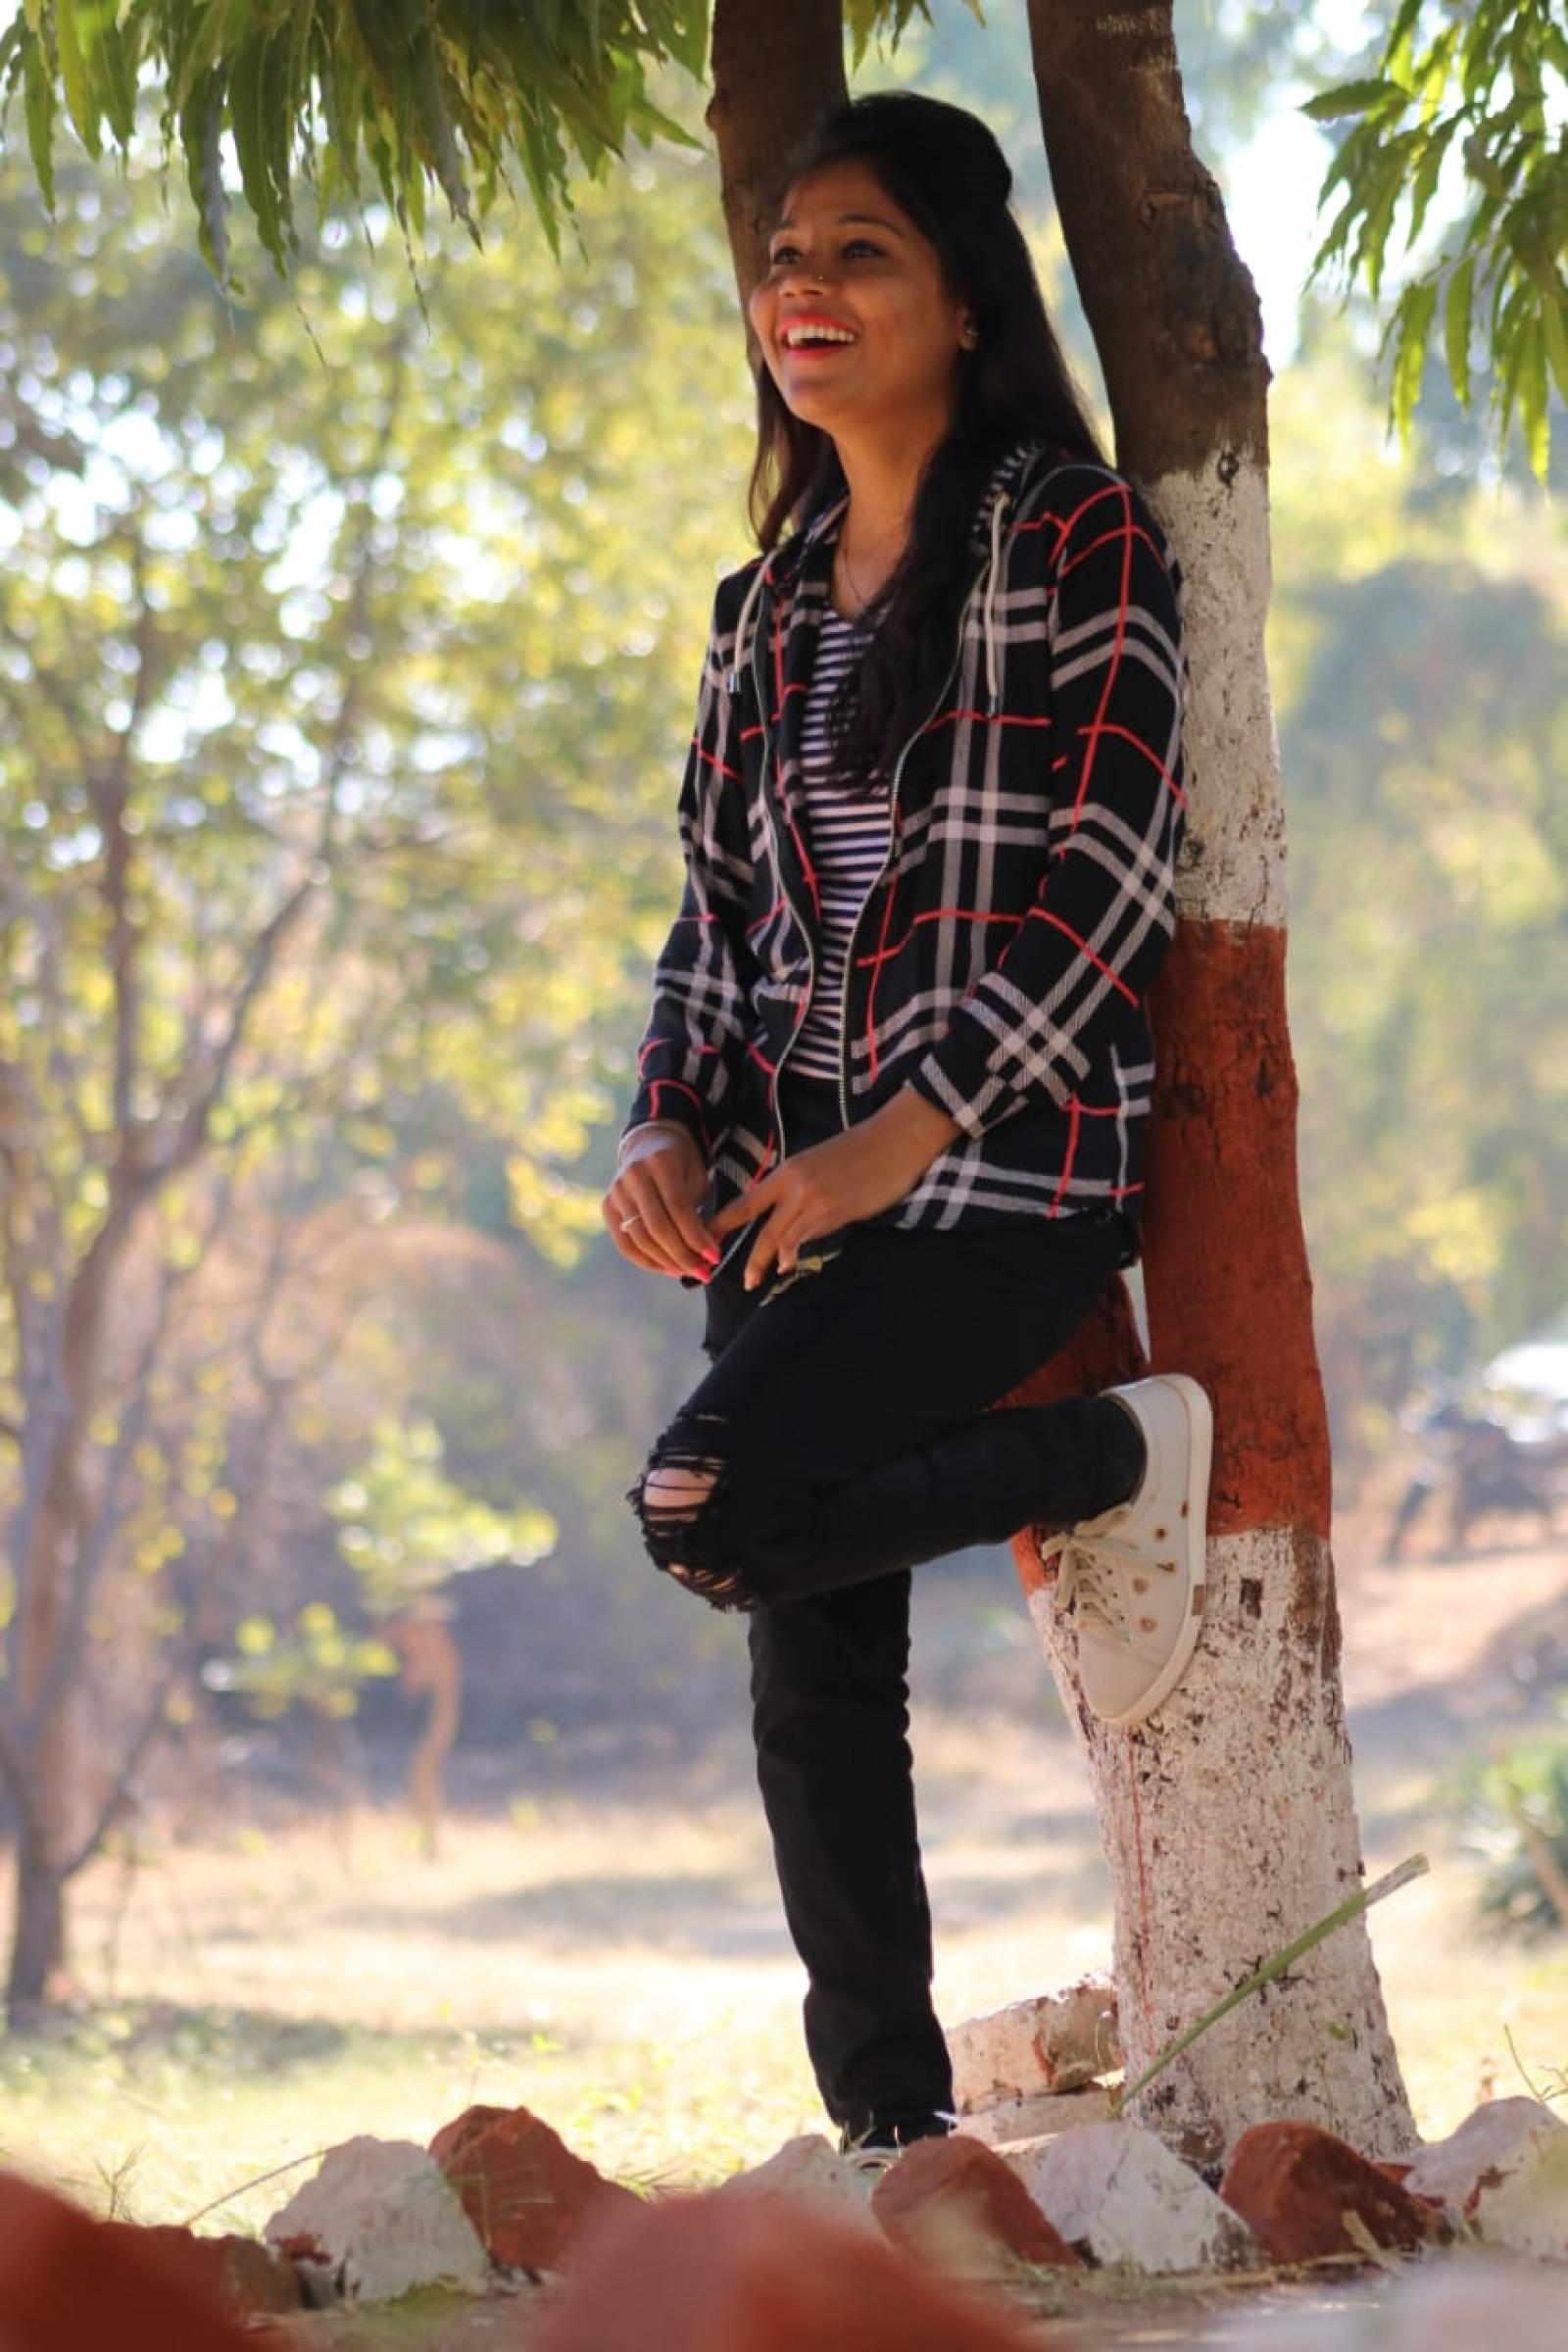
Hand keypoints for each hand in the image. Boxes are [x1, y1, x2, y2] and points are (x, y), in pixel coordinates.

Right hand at [603, 1128, 717, 1279]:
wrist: (648, 1146)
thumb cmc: (681, 1167)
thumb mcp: (697, 1178)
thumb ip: (699, 1212)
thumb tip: (705, 1255)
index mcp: (660, 1162)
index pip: (679, 1208)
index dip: (696, 1237)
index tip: (714, 1257)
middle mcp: (633, 1175)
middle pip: (657, 1227)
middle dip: (683, 1255)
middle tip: (704, 1272)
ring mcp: (616, 1191)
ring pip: (640, 1239)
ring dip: (667, 1262)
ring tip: (689, 1272)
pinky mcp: (607, 1206)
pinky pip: (625, 1243)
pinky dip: (647, 1261)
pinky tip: (667, 1269)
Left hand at [709, 1086, 959, 1289]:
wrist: (893, 1140)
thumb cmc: (859, 1151)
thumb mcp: (817, 1164)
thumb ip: (798, 1190)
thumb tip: (787, 1219)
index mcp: (787, 1171)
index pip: (747, 1202)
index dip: (723, 1223)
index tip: (706, 1238)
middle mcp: (795, 1186)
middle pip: (763, 1228)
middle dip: (750, 1258)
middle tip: (744, 1281)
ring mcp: (815, 1199)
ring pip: (783, 1237)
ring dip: (770, 1261)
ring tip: (759, 1279)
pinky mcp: (837, 1211)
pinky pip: (809, 1237)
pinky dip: (796, 1253)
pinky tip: (790, 1264)